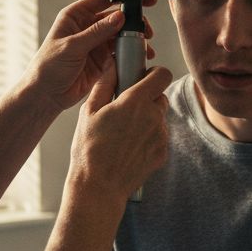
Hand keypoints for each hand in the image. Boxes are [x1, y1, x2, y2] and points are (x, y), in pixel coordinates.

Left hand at [31, 0, 156, 117]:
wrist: (46, 95)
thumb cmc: (48, 67)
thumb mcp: (72, 46)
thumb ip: (97, 32)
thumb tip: (119, 17)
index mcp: (75, 16)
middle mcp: (86, 27)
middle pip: (116, 17)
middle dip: (133, 21)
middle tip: (146, 29)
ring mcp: (95, 44)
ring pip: (121, 35)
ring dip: (134, 39)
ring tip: (145, 46)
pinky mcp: (102, 60)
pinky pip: (120, 53)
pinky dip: (131, 54)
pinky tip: (139, 57)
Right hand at [69, 63, 171, 203]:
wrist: (99, 187)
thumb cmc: (89, 149)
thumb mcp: (89, 111)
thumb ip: (105, 83)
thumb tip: (113, 63)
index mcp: (135, 102)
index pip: (162, 75)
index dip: (154, 73)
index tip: (142, 78)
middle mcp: (153, 117)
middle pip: (160, 96)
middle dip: (147, 98)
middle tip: (126, 109)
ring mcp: (161, 136)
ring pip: (160, 117)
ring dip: (147, 118)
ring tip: (124, 132)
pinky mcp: (162, 153)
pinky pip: (159, 136)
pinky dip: (148, 137)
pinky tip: (128, 147)